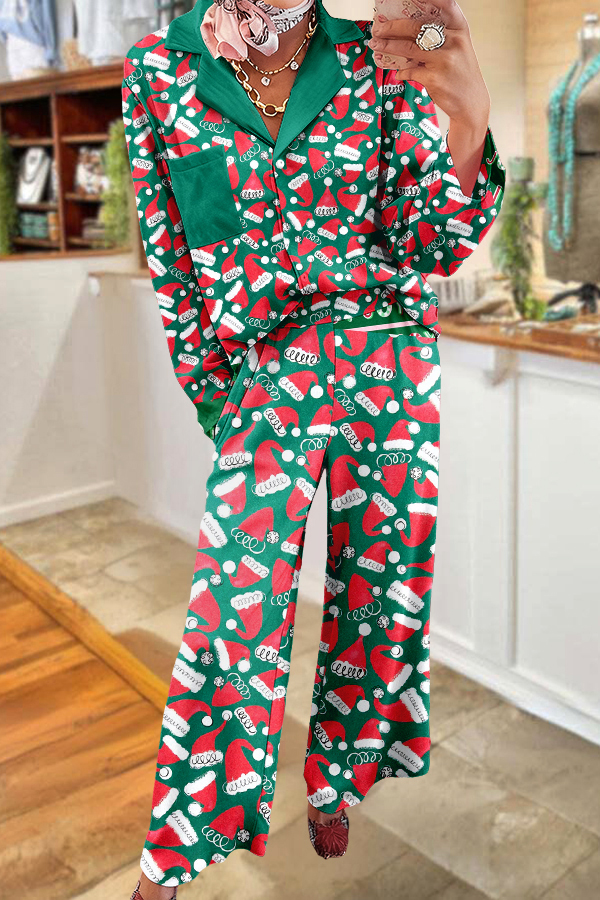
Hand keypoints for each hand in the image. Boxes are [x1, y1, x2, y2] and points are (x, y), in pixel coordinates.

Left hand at [369, 0, 489, 127]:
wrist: (472, 102)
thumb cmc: (461, 73)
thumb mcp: (457, 48)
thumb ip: (439, 37)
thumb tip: (406, 31)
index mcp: (459, 29)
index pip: (445, 5)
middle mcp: (453, 41)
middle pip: (416, 27)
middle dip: (393, 27)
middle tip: (378, 28)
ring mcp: (444, 59)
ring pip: (408, 47)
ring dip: (388, 45)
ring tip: (376, 44)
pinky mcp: (434, 78)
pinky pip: (410, 71)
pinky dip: (401, 71)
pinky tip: (398, 72)